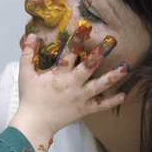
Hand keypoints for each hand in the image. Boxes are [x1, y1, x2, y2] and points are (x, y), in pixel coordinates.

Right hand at [10, 32, 127, 151]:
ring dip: (112, 76)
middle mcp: (71, 85)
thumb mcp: (25, 74)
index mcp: (58, 75)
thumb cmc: (29, 98)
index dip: (76, 40)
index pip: (68, 54)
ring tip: (126, 67)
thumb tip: (32, 35)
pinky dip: (112, 101)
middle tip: (112, 42)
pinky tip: (123, 95)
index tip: (85, 28)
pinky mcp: (83, 110)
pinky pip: (100, 106)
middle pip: (88, 67)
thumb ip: (28, 54)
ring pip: (99, 86)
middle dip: (100, 54)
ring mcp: (79, 98)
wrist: (34, 123)